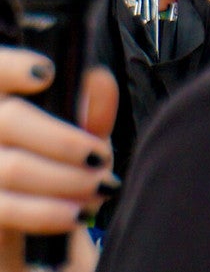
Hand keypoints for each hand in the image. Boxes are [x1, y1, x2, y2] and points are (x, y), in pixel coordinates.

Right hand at [0, 45, 118, 269]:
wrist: (37, 240)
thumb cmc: (55, 173)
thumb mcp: (76, 140)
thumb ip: (88, 111)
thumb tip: (99, 79)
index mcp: (1, 101)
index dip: (12, 66)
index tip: (47, 73)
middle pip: (9, 120)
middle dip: (66, 141)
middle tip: (101, 158)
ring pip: (11, 167)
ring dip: (65, 178)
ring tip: (100, 189)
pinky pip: (5, 207)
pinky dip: (46, 212)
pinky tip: (75, 215)